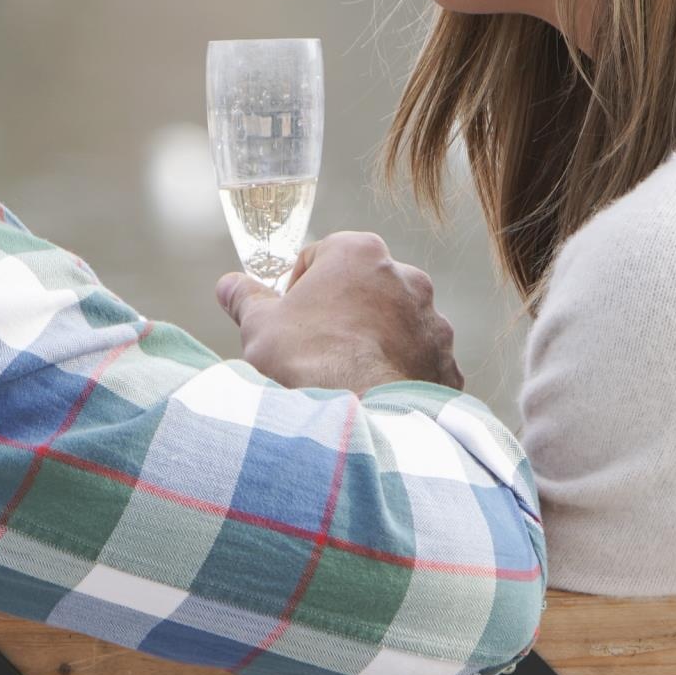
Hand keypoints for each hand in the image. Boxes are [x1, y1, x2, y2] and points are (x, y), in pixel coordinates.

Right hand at [215, 231, 462, 393]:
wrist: (359, 422)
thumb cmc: (306, 361)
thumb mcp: (260, 326)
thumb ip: (245, 298)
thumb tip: (228, 285)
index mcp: (360, 252)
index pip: (322, 257)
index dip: (299, 289)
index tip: (289, 321)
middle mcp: (406, 276)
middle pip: (363, 289)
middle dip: (341, 313)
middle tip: (314, 351)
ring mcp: (432, 321)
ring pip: (395, 326)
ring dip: (373, 343)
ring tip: (345, 379)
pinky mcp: (446, 364)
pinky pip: (418, 363)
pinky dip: (399, 376)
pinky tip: (374, 398)